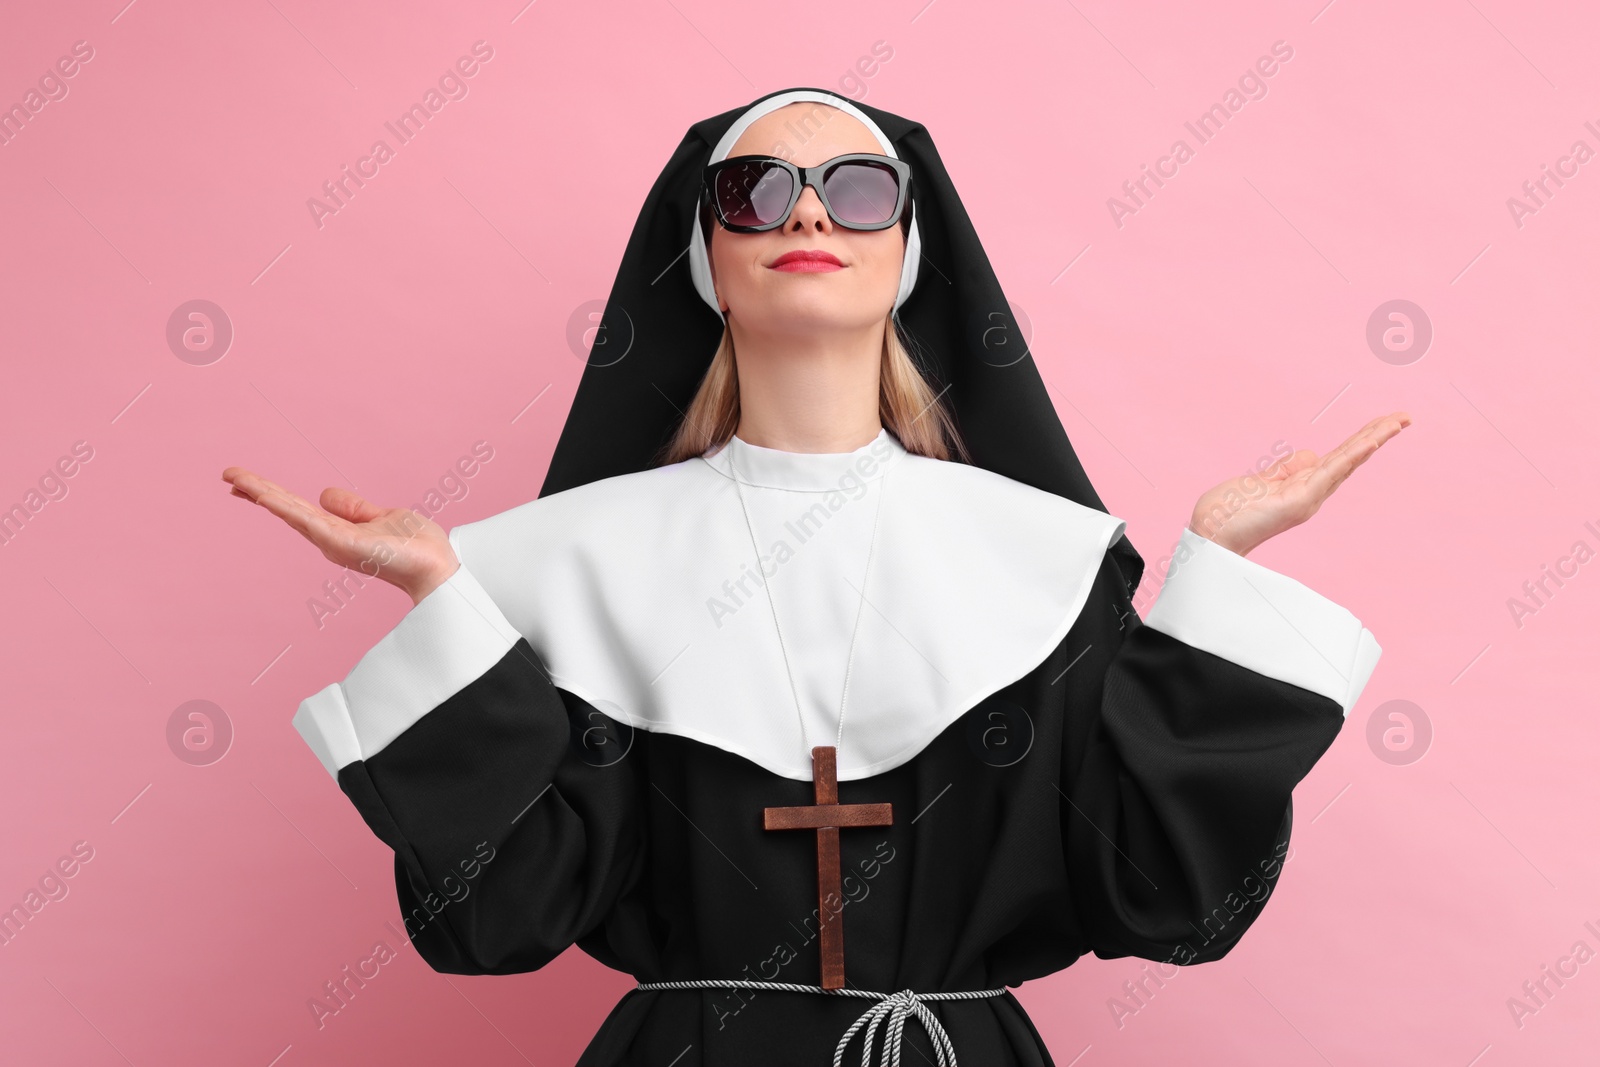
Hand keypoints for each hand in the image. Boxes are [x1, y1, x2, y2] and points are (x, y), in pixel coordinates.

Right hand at [221, 467, 458, 604]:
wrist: (435, 565)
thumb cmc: (415, 545)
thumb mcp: (380, 516)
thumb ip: (352, 507)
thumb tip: (325, 493)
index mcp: (336, 531)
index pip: (297, 508)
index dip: (271, 493)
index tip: (244, 481)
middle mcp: (329, 539)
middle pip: (286, 509)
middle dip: (256, 491)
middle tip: (226, 474)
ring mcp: (333, 542)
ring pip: (290, 512)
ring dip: (262, 494)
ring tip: (234, 478)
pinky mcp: (342, 544)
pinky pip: (308, 521)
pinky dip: (286, 508)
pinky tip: (266, 496)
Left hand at [1188, 411, 1411, 556]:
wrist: (1210, 535)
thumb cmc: (1228, 512)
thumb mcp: (1260, 481)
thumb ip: (1284, 469)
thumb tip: (1308, 456)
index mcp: (1303, 485)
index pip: (1339, 457)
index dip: (1362, 438)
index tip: (1385, 422)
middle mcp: (1311, 493)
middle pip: (1350, 457)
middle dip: (1378, 434)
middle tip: (1405, 416)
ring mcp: (1308, 498)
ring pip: (1346, 462)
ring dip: (1373, 440)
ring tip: (1398, 422)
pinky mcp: (1298, 501)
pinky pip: (1329, 474)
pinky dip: (1350, 457)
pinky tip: (1369, 443)